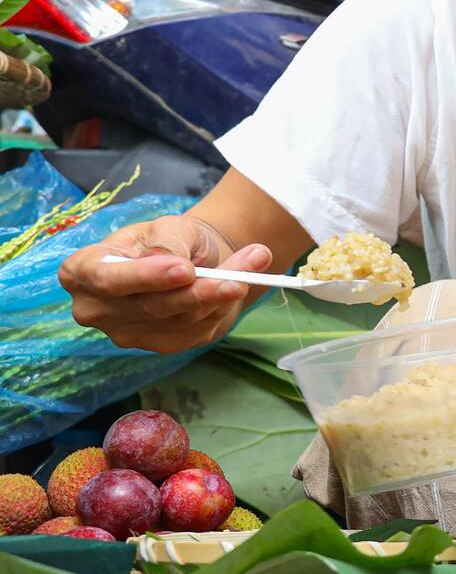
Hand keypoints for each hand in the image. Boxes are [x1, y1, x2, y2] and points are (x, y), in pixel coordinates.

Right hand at [60, 214, 276, 352]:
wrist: (191, 259)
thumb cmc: (170, 240)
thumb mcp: (167, 228)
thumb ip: (167, 242)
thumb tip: (169, 260)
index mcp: (82, 271)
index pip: (107, 279)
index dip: (145, 277)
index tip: (185, 269)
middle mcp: (96, 309)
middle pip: (150, 306)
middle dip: (200, 289)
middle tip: (242, 273)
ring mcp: (127, 333)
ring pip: (180, 319)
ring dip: (223, 292)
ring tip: (256, 259)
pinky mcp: (160, 345)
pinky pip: (197, 330)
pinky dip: (223, 306)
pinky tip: (239, 283)